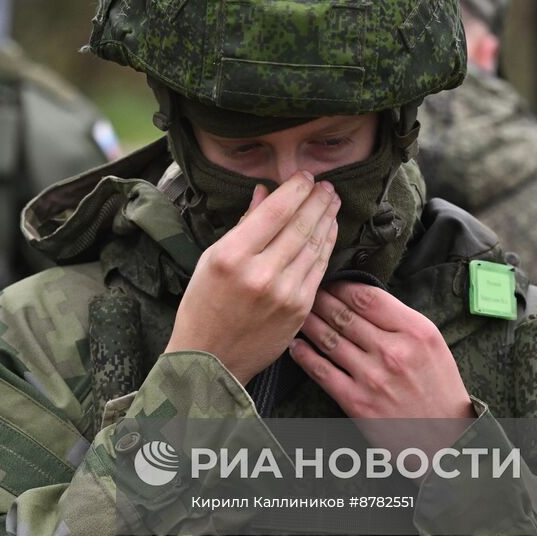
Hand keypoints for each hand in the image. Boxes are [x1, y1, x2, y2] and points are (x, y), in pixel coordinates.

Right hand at [166, 171, 339, 385]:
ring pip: (314, 245)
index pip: (275, 211)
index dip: (295, 189)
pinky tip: (330, 230)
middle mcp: (261, 273)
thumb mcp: (211, 259)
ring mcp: (285, 293)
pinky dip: (327, 245)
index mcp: (233, 256)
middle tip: (326, 185)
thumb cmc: (203, 305)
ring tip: (333, 202)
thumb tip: (265, 193)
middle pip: (300, 225)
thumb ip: (243, 224)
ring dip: (327, 219)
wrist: (212, 358)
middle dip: (317, 200)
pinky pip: (319, 268)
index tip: (305, 177)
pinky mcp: (299, 309)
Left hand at [290, 281, 473, 458]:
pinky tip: (295, 345)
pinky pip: (320, 370)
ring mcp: (372, 377)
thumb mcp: (432, 344)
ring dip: (308, 322)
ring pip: (328, 338)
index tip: (331, 282)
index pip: (367, 297)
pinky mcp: (356, 401)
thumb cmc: (439, 387)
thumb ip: (400, 321)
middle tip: (307, 293)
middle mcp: (392, 351)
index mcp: (415, 332)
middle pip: (343, 314)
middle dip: (320, 300)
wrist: (444, 438)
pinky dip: (303, 354)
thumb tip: (362, 300)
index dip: (342, 285)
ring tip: (298, 314)